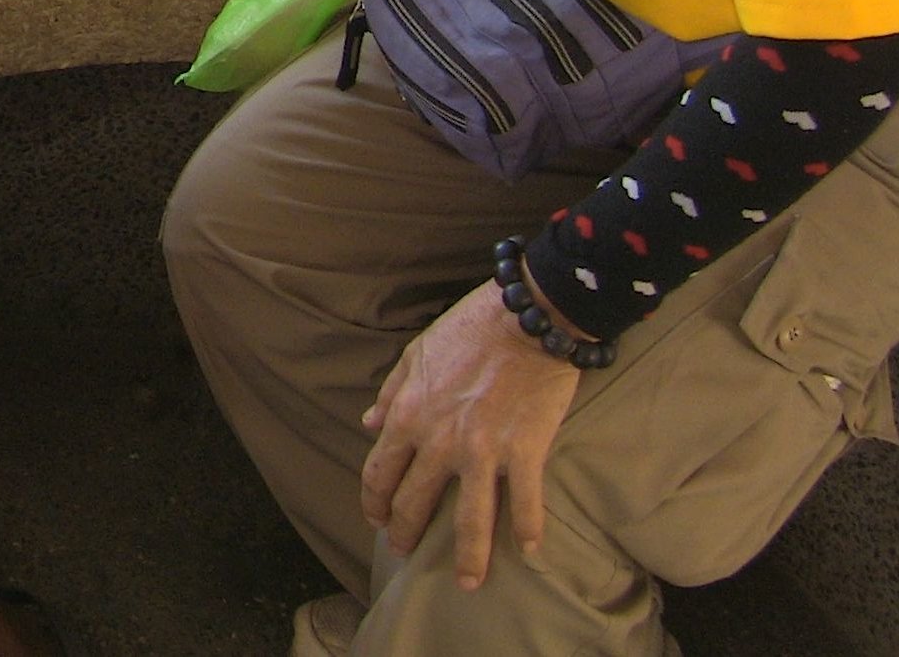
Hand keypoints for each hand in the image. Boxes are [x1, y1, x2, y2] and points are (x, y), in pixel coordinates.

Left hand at [358, 281, 579, 590]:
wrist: (526, 316)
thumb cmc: (469, 328)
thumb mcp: (416, 354)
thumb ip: (390, 392)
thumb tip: (368, 424)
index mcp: (408, 414)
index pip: (379, 471)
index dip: (374, 501)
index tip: (377, 519)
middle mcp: (439, 441)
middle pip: (414, 501)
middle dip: (405, 532)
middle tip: (406, 552)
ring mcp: (483, 451)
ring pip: (469, 519)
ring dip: (467, 556)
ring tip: (467, 581)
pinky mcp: (525, 452)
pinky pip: (526, 503)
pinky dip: (529, 530)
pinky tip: (531, 551)